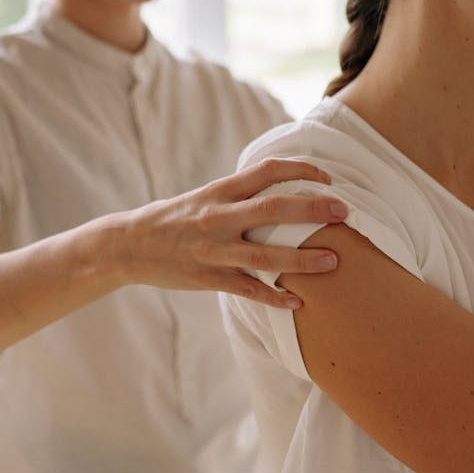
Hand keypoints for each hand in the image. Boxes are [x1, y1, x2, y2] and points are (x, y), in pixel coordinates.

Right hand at [111, 158, 346, 308]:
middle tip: (344, 211)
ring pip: (266, 255)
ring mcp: (214, 250)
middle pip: (273, 209)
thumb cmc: (171, 219)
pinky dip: (274, 298)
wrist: (129, 245)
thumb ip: (236, 194)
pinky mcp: (208, 278)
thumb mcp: (202, 197)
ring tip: (333, 261)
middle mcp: (218, 218)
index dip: (301, 169)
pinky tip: (297, 303)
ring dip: (303, 259)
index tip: (327, 177)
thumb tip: (275, 185)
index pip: (266, 171)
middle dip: (312, 209)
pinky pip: (248, 290)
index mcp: (218, 191)